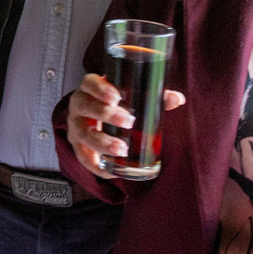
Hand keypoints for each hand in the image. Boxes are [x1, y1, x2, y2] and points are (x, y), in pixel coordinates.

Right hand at [64, 73, 182, 179]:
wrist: (95, 118)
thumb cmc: (115, 104)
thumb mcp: (130, 97)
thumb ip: (154, 96)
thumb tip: (177, 99)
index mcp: (90, 88)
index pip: (90, 83)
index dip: (100, 89)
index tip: (116, 97)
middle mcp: (79, 105)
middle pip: (85, 106)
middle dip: (105, 114)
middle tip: (128, 121)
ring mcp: (75, 126)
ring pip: (83, 133)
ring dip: (102, 142)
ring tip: (121, 149)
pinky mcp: (78, 146)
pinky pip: (83, 158)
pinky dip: (97, 166)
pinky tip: (111, 171)